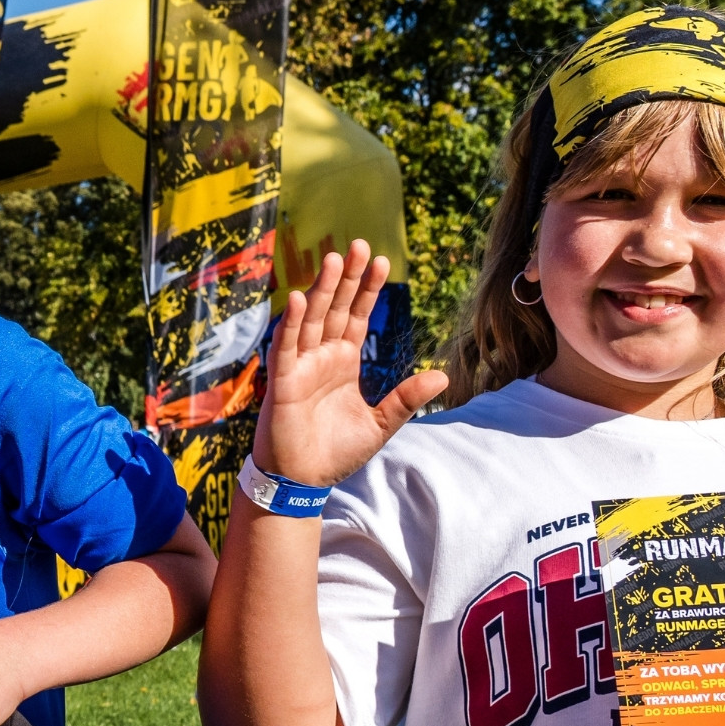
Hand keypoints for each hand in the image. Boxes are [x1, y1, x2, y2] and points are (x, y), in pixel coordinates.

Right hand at [254, 239, 445, 487]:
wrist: (303, 481)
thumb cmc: (336, 453)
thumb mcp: (380, 424)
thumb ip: (406, 399)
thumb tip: (442, 376)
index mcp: (343, 363)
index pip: (357, 316)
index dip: (368, 289)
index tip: (382, 260)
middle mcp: (321, 357)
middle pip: (335, 308)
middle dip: (347, 277)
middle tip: (359, 244)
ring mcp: (300, 366)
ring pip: (312, 319)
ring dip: (321, 289)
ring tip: (334, 259)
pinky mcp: (282, 381)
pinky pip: (286, 347)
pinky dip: (292, 323)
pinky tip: (300, 299)